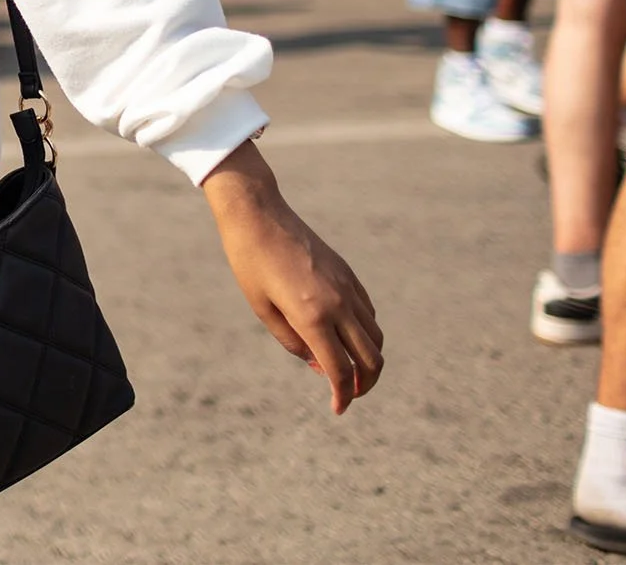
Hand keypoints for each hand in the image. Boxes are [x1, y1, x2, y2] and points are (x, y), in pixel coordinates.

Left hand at [202, 143, 381, 414]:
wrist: (259, 215)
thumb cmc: (250, 263)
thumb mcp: (262, 309)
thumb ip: (292, 342)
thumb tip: (318, 365)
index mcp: (312, 316)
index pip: (340, 370)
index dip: (343, 396)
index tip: (338, 409)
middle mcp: (338, 304)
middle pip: (371, 358)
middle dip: (365, 384)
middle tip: (349, 394)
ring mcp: (348, 287)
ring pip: (376, 336)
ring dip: (368, 359)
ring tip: (347, 368)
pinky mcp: (349, 274)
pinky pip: (369, 312)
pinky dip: (365, 333)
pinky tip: (344, 336)